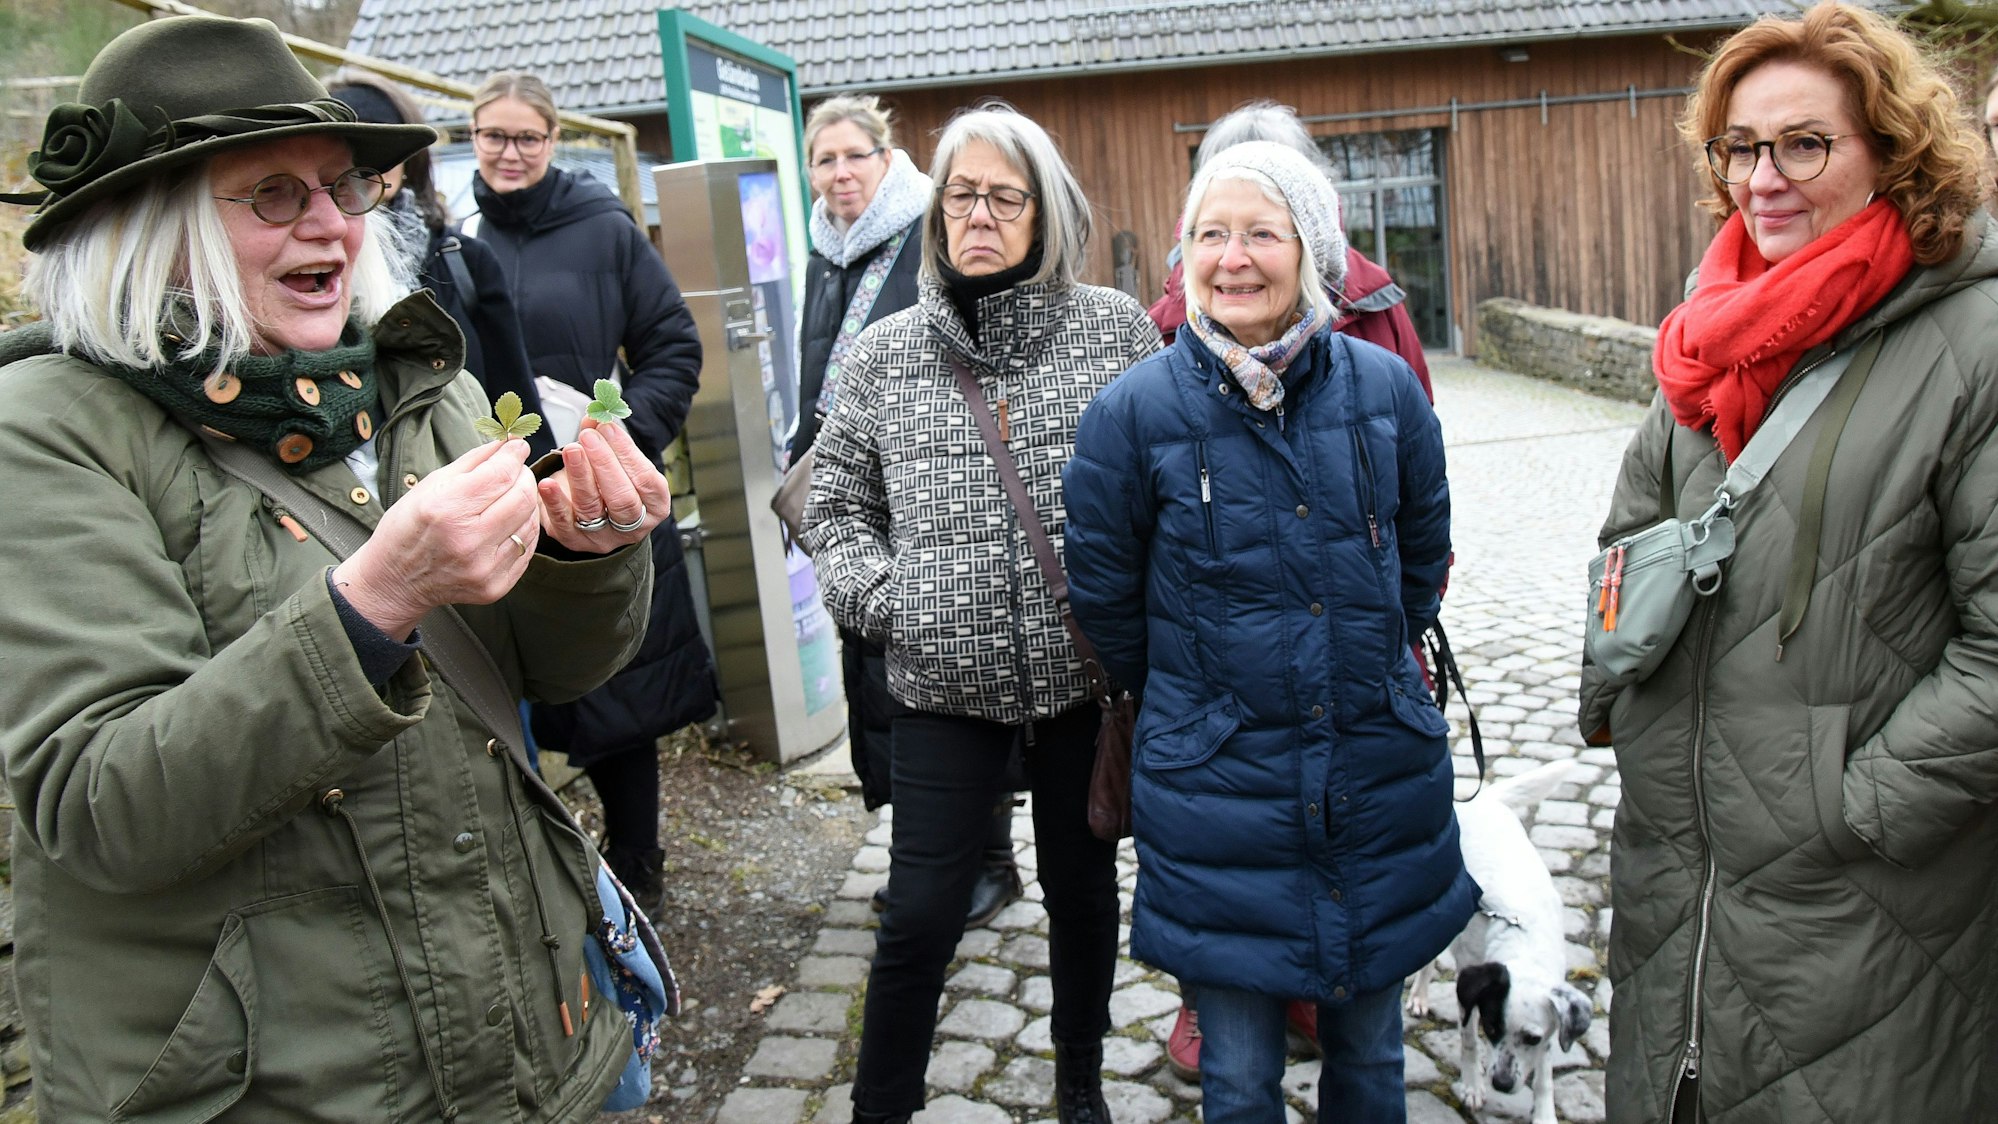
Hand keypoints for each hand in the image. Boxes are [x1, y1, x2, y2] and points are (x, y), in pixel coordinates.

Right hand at [331, 438, 540, 638]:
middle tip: (515, 471)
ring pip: (530, 522)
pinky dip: (523, 530)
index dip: (514, 454)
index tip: (517, 446)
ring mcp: (484, 568)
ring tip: (509, 497)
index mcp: (447, 509)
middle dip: (524, 476)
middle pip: (523, 496)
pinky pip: (527, 549)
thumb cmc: (409, 528)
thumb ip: (473, 462)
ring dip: (525, 503)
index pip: (501, 474)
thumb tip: (507, 441)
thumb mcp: (431, 486)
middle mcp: (468, 541)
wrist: (396, 581)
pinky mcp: (495, 587)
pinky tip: (509, 522)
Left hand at [536, 419, 671, 551]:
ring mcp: (603, 536)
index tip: (608, 428)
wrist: (591, 514)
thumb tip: (596, 413)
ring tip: (571, 449)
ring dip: (581, 476)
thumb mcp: (616, 460)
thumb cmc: (609, 482)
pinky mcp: (574, 540)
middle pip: (622, 499)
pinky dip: (554, 501)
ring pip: (593, 508)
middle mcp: (632, 526)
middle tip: (589, 437)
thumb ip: (608, 437)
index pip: (646, 480)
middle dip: (605, 464)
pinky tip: (546, 482)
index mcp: (654, 505)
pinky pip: (563, 522)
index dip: (627, 453)